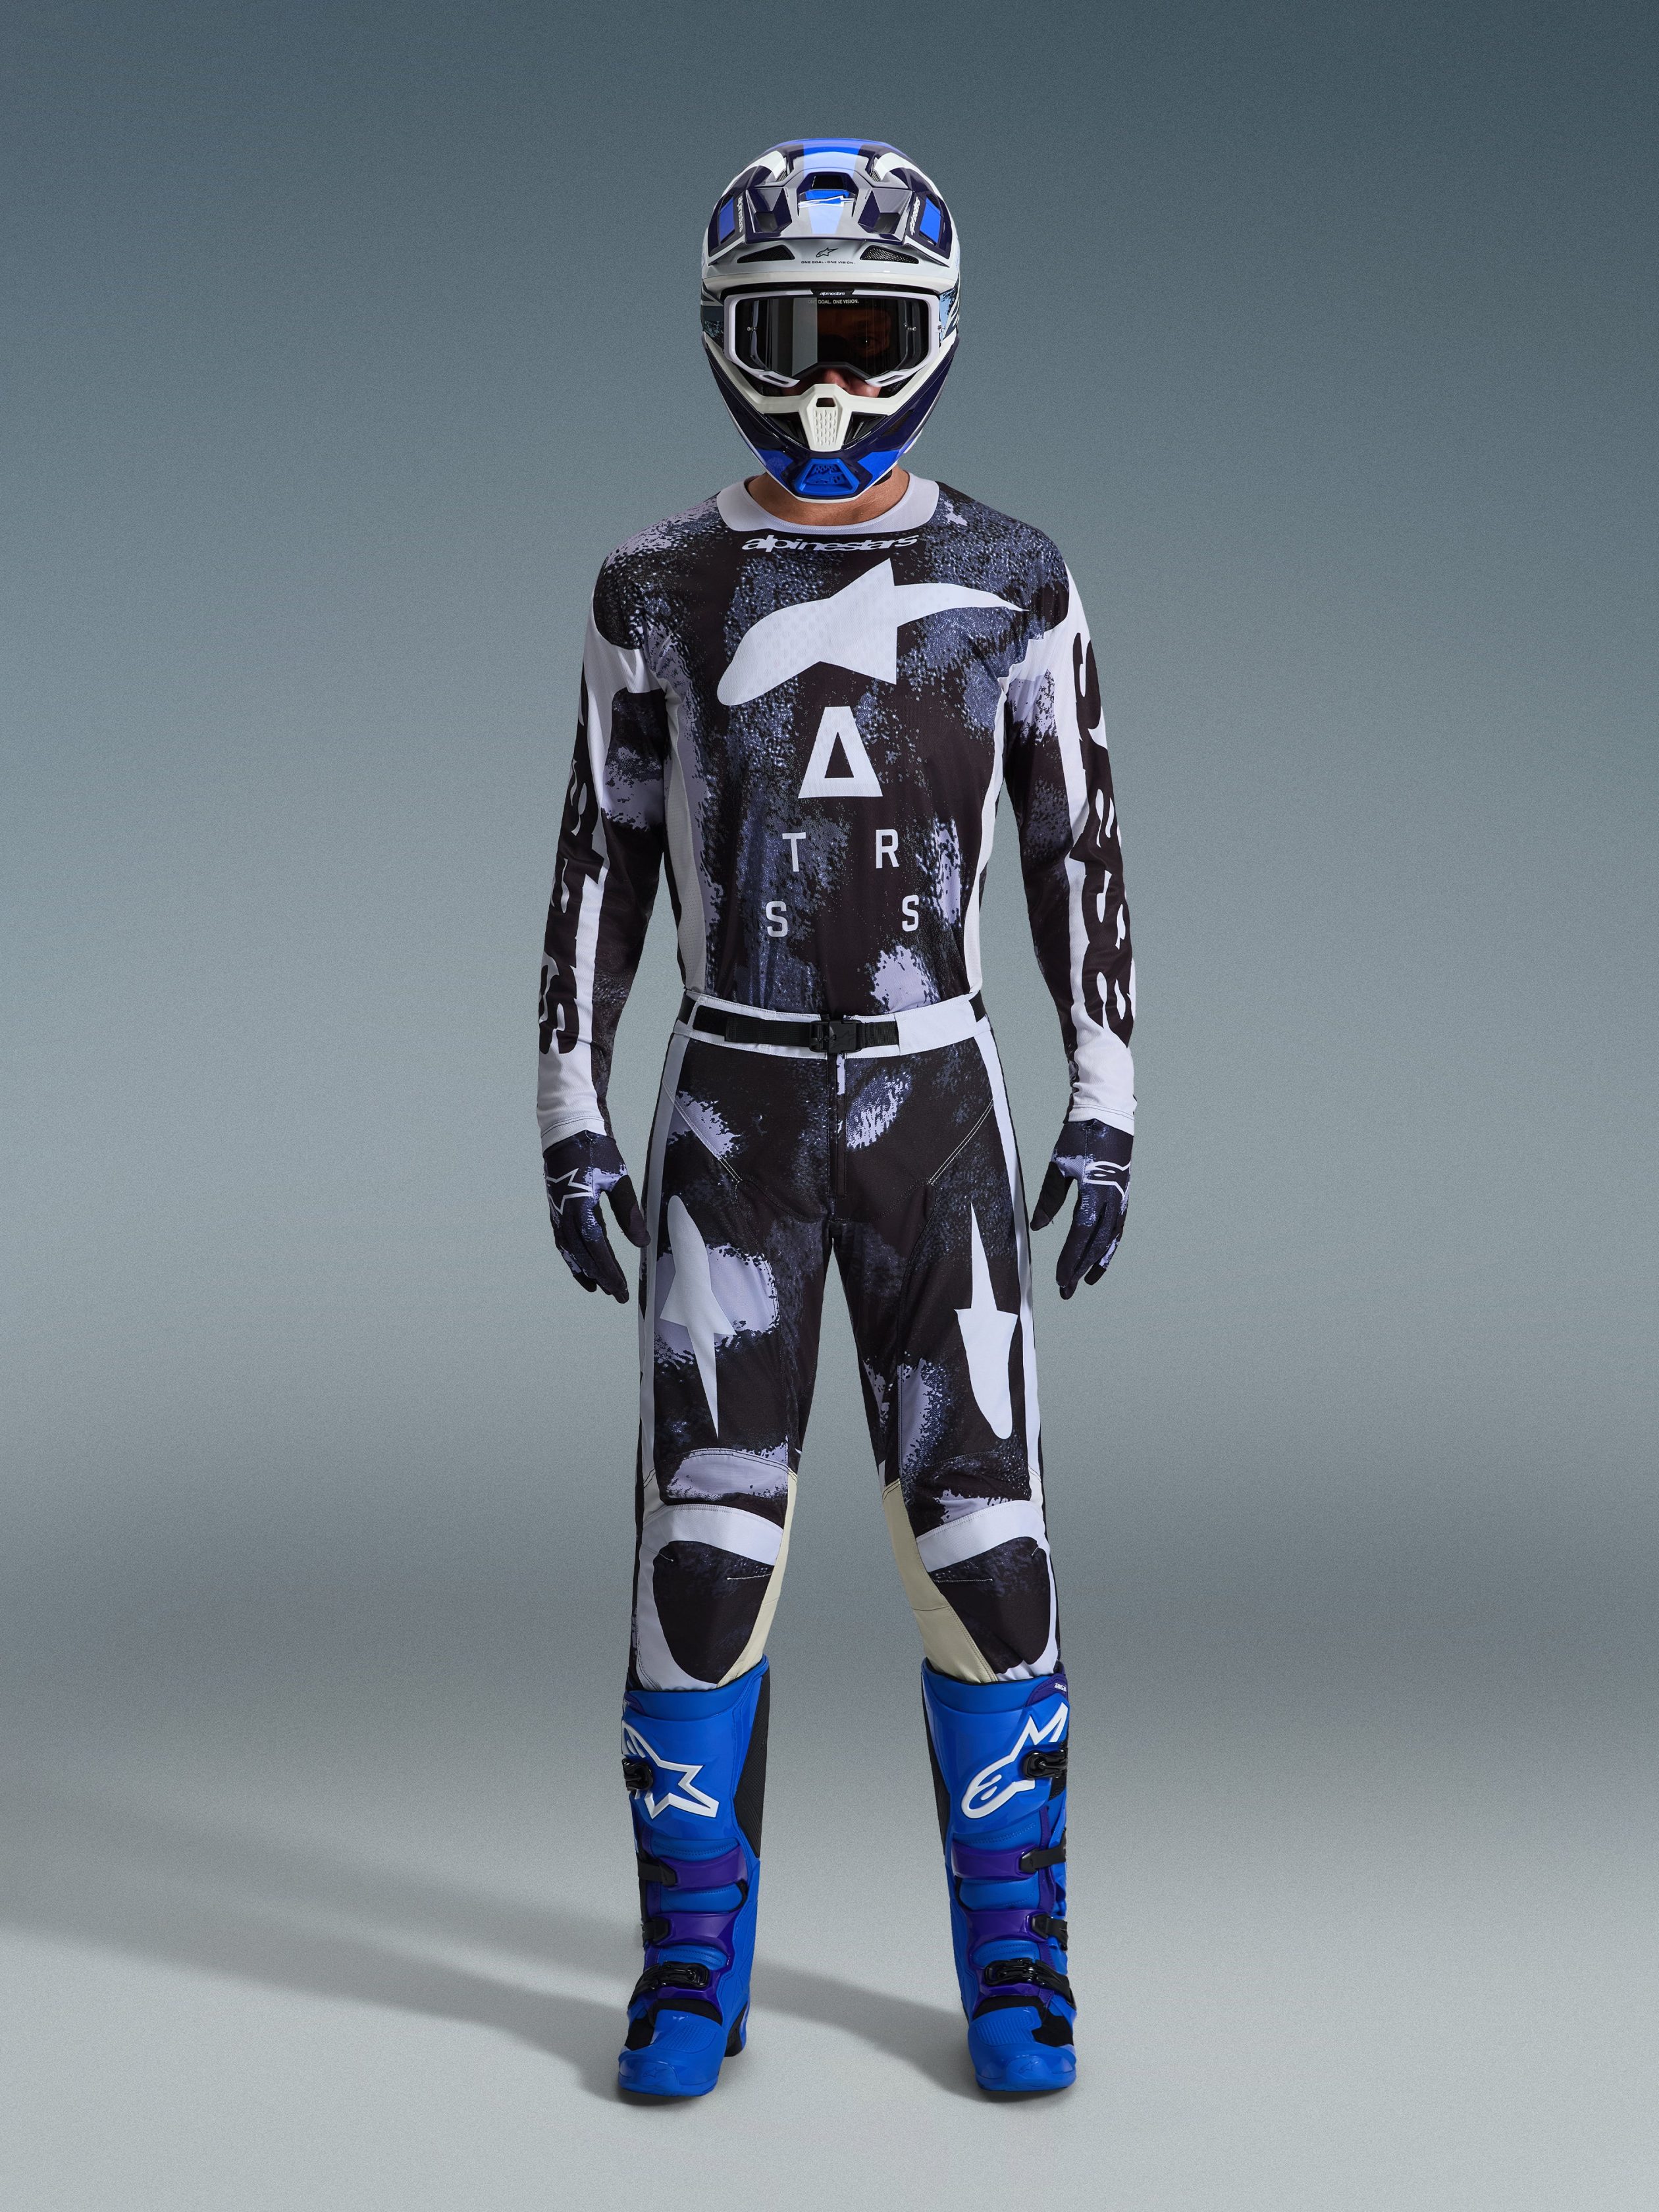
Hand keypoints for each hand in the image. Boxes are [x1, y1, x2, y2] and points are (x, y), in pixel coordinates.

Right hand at [543, 1131, 648, 1301]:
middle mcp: (565, 1213)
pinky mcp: (556, 1207)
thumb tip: (643, 1244)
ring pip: (569, 1249)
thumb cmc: (597, 1150)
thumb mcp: (618, 1179)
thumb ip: (629, 1213)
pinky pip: (562, 1239)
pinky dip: (571, 1255)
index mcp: (581, 1207)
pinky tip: (581, 1263)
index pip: (597, 1249)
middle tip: (616, 1294)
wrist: (567, 1128)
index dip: (610, 1271)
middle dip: (600, 1276)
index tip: (621, 1290)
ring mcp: (557, 1211)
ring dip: (582, 1270)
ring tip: (596, 1287)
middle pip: (582, 1254)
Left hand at [1029, 1120, 1131, 1298]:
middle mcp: (1112, 1197)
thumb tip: (1036, 1228)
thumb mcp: (1059, 1166)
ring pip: (1111, 1238)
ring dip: (1098, 1261)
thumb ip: (1048, 1198)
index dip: (1070, 1258)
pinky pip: (1118, 1226)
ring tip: (1086, 1281)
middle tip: (1066, 1291)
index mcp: (1094, 1190)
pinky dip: (1110, 1245)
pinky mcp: (1123, 1193)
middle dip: (1081, 1268)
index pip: (1081, 1234)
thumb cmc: (1078, 1136)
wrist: (1107, 1112)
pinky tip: (1101, 1255)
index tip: (1059, 1278)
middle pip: (1097, 1242)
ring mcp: (1121, 1196)